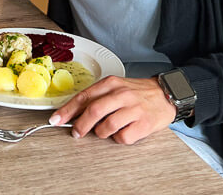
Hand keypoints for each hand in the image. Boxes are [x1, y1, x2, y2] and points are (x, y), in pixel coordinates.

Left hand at [49, 75, 175, 144]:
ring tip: (105, 131)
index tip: (56, 120)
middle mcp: (122, 94)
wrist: (167, 94)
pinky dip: (118, 138)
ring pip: (107, 126)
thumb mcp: (116, 87)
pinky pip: (123, 137)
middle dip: (80, 125)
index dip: (67, 110)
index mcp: (112, 83)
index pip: (84, 96)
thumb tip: (72, 113)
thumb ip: (97, 97)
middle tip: (76, 133)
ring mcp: (134, 109)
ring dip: (101, 133)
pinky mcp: (144, 124)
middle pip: (93, 111)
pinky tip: (122, 132)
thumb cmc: (138, 93)